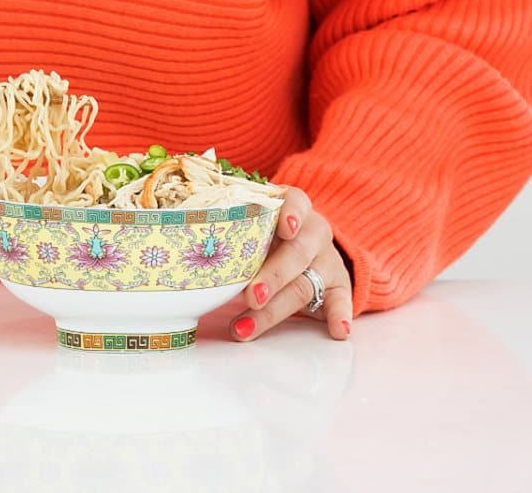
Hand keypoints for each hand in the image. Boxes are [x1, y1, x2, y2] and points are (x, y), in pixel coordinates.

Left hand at [222, 185, 352, 343]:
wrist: (312, 250)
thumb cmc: (271, 236)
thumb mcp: (259, 225)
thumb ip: (234, 228)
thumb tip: (189, 245)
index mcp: (292, 208)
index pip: (296, 201)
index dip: (290, 212)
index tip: (284, 227)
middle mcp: (314, 232)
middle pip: (297, 251)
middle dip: (272, 275)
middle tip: (250, 295)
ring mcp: (327, 260)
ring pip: (304, 283)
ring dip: (275, 309)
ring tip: (246, 327)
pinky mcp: (338, 286)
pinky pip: (342, 301)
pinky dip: (339, 315)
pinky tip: (337, 330)